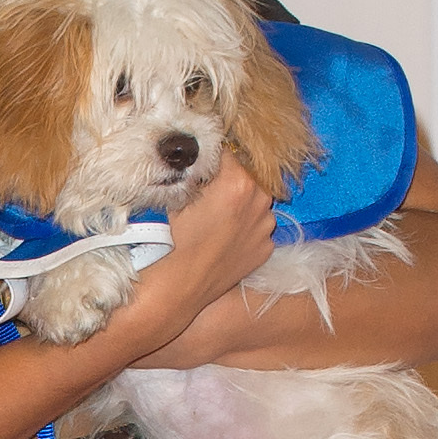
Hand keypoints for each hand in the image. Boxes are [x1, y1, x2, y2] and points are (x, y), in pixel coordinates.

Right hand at [119, 155, 274, 351]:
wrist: (178, 285)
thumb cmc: (171, 238)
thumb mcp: (178, 192)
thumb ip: (197, 170)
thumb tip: (202, 155)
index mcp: (239, 181)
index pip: (228, 153)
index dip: (211, 160)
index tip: (201, 170)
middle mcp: (260, 200)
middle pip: (246, 177)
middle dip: (229, 182)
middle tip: (206, 198)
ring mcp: (265, 227)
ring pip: (254, 204)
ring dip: (240, 206)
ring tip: (214, 222)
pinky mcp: (265, 249)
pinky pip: (256, 229)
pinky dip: (244, 231)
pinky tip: (223, 240)